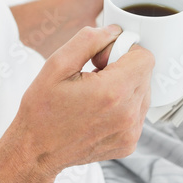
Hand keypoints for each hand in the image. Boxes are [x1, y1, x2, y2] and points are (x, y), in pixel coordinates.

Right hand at [7, 25, 153, 177]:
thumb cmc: (42, 108)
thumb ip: (89, 40)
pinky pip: (137, 113)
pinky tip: (98, 111)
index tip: (102, 58)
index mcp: (113, 92)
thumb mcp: (56, 64)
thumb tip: (114, 31)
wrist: (36, 151)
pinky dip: (123, 107)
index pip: (146, 58)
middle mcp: (128, 114)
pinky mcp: (129, 144)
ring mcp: (131, 132)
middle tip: (94, 75)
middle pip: (145, 74)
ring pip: (143, 93)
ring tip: (95, 94)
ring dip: (124, 87)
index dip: (124, 51)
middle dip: (123, 68)